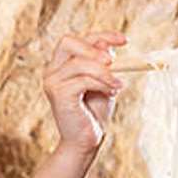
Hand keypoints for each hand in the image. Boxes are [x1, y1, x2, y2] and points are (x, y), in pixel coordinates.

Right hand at [43, 30, 127, 152]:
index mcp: (61, 64)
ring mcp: (52, 82)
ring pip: (79, 63)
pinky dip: (101, 83)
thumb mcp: (103, 81)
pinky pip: (82, 80)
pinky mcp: (58, 94)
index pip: (78, 40)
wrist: (86, 141)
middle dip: (93, 49)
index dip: (101, 36)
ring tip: (117, 86)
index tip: (124, 40)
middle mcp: (52, 70)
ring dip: (104, 73)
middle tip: (113, 62)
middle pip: (68, 42)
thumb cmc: (94, 112)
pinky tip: (112, 93)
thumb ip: (103, 63)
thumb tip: (107, 45)